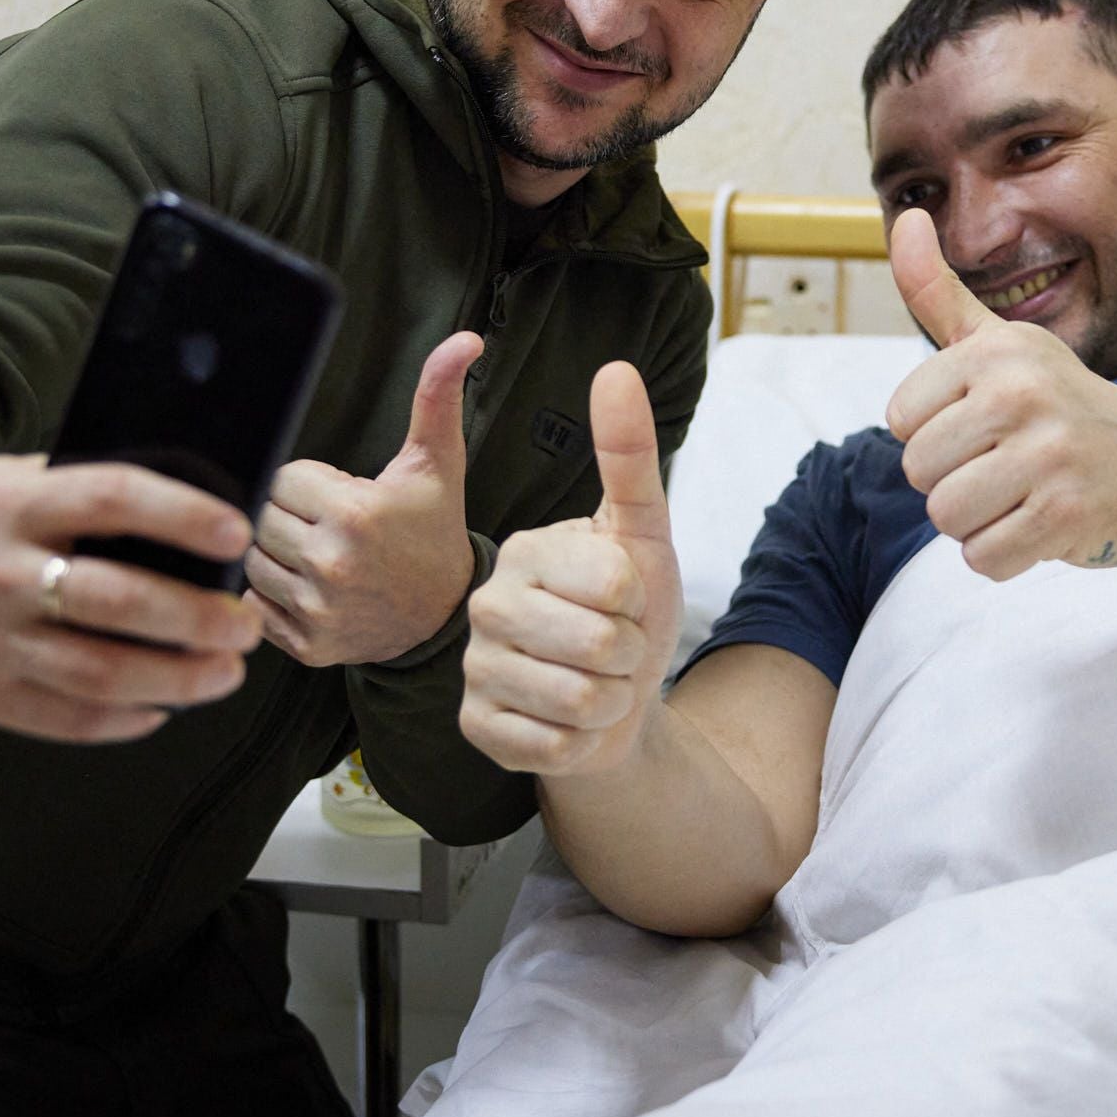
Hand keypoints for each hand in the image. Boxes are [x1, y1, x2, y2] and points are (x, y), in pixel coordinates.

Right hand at [0, 456, 263, 742]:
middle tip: (246, 625)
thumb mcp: (6, 480)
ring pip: (98, 673)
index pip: (108, 499)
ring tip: (225, 674)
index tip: (236, 534)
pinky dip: (123, 720)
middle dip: (195, 617)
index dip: (179, 515)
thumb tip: (186, 511)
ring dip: (176, 679)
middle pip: (114, 600)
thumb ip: (77, 492)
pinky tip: (163, 708)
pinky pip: (64, 719)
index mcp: (8, 506)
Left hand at [246, 333, 482, 667]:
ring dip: (275, 553)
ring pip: (252, 560)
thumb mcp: (436, 461)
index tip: (339, 495)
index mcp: (355, 513)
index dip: (309, 482)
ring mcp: (316, 610)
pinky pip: (254, 605)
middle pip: (261, 518)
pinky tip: (309, 587)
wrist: (445, 615)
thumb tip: (466, 340)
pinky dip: (272, 595)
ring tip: (316, 552)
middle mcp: (330, 564)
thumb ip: (437, 396)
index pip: (283, 478)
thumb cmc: (433, 529)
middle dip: (290, 515)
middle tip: (326, 525)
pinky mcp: (305, 644)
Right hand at [459, 362, 678, 776]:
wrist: (617, 698)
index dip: (641, 602)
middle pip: (598, 645)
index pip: (614, 583)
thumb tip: (615, 369)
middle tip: (615, 650)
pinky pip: (554, 747)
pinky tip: (570, 723)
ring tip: (597, 684)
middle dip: (631, 656)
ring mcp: (474, 669)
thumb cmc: (629, 611)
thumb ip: (628, 454)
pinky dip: (584, 742)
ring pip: (580, 701)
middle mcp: (484, 604)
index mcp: (524, 551)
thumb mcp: (642, 532)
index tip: (625, 600)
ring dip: (612, 701)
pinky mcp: (477, 728)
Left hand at [886, 207, 1116, 580]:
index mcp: (998, 350)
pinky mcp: (1066, 513)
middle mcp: (1021, 393)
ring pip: (946, 517)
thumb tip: (907, 217)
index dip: (938, 435)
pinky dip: (1008, 556)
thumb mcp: (1005, 344)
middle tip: (1013, 467)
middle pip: (918, 473)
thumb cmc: (1067, 408)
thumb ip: (941, 293)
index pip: (901, 420)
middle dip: (958, 483)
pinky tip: (1044, 526)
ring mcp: (1047, 454)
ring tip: (1026, 495)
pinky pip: (984, 558)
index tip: (989, 426)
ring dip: (980, 523)